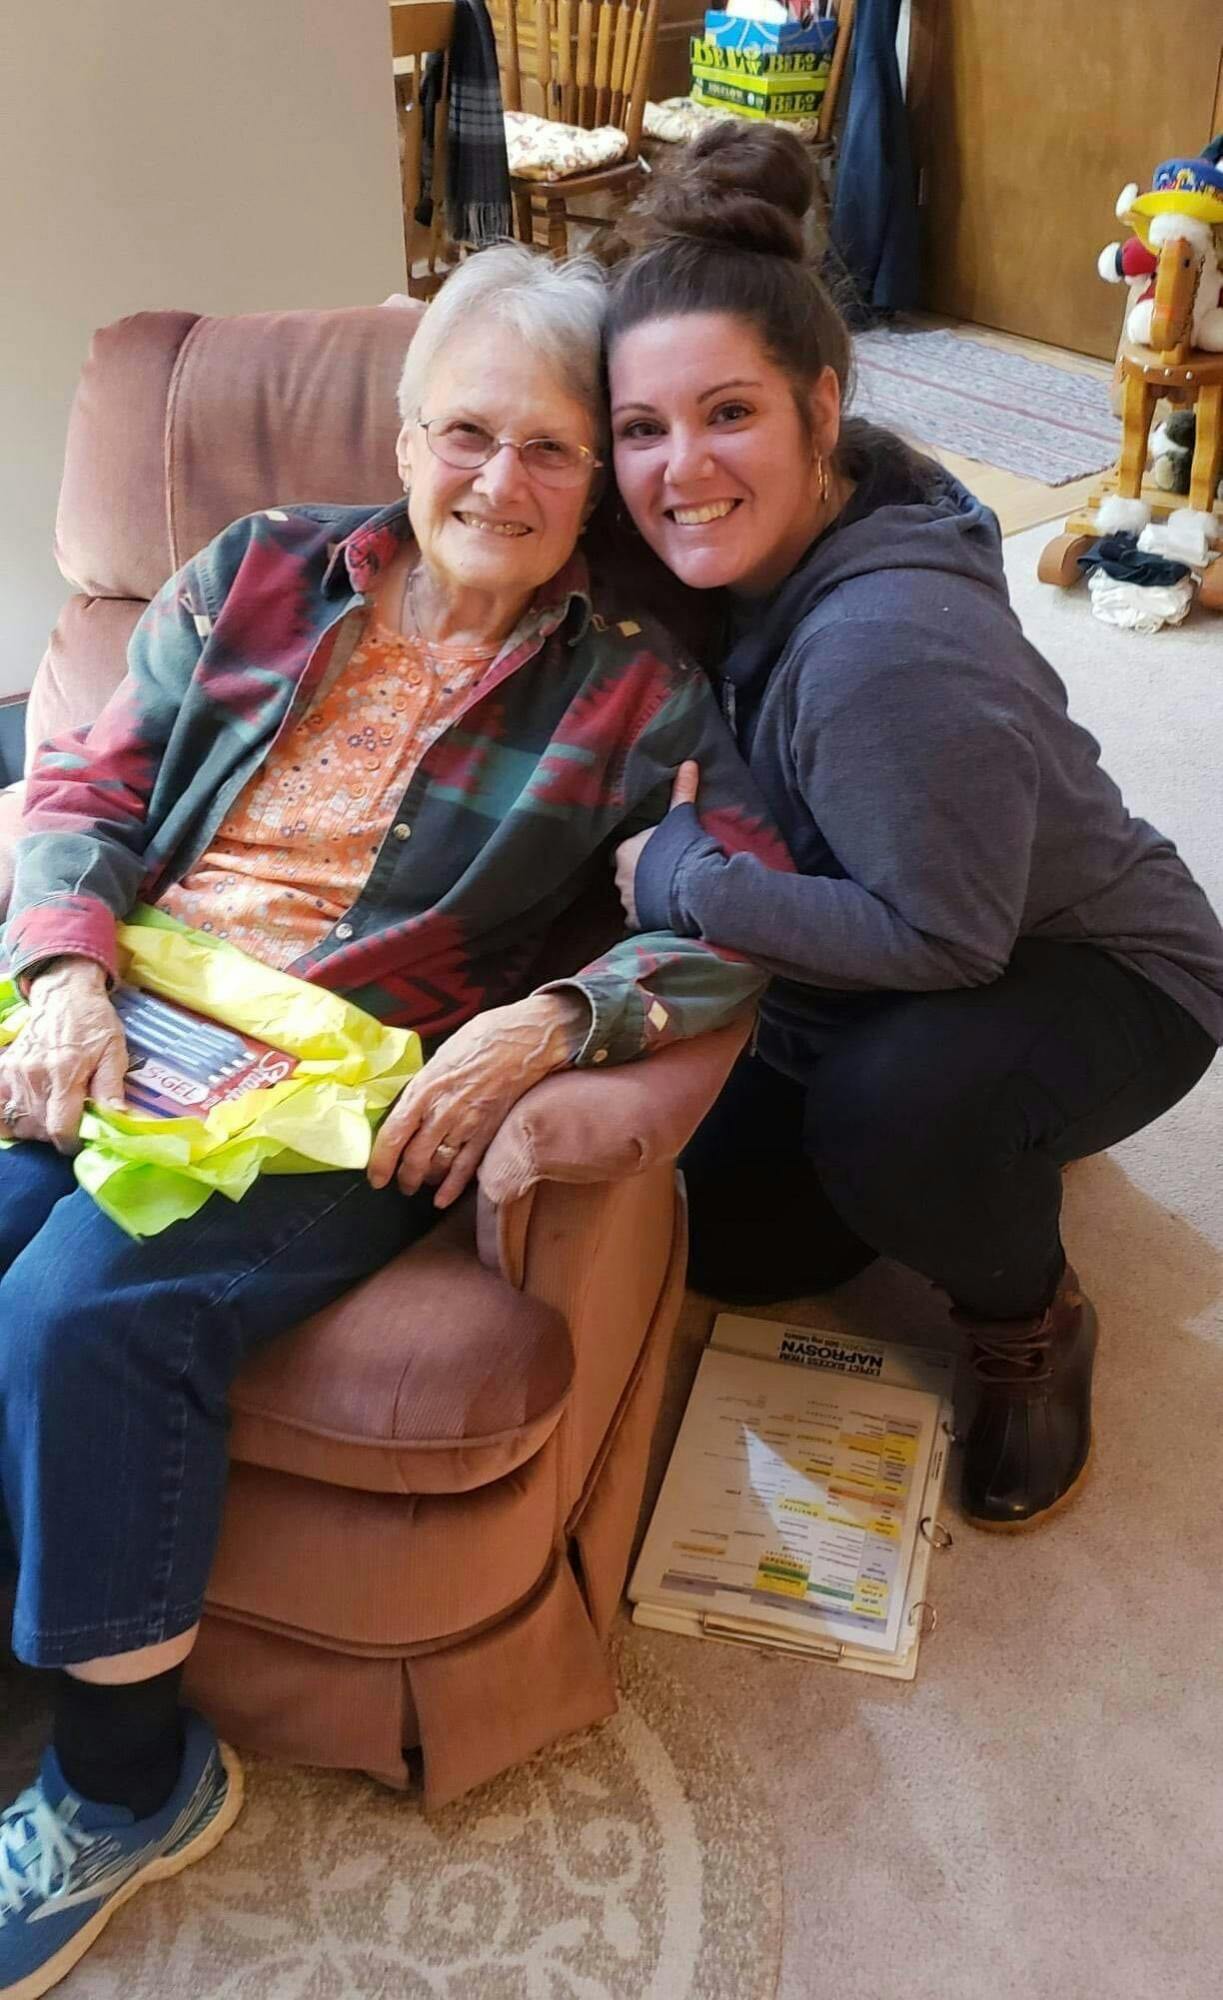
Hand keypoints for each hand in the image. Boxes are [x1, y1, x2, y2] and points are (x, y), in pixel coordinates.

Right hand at [0, 958, 128, 1151]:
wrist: (65, 994)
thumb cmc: (94, 1023)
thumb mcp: (114, 1052)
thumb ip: (111, 1087)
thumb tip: (116, 1118)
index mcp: (65, 1072)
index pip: (60, 1127)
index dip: (71, 1142)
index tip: (81, 1140)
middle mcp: (35, 1075)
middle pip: (38, 1128)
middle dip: (55, 1135)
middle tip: (71, 1124)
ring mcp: (16, 1072)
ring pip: (19, 1120)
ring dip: (36, 1127)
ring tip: (54, 1115)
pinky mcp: (5, 1068)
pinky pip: (2, 1105)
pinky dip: (14, 1115)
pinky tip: (32, 1110)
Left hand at [368, 992, 587, 1207]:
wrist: (524, 1040)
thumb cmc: (481, 1039)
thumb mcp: (438, 1058)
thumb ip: (423, 1087)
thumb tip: (408, 1107)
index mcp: (423, 1090)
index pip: (392, 1136)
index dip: (380, 1162)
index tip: (375, 1176)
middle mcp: (441, 1113)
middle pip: (413, 1158)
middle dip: (403, 1177)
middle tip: (398, 1184)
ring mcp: (466, 1126)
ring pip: (437, 1166)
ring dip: (424, 1180)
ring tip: (419, 1184)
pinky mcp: (488, 1134)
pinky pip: (465, 1168)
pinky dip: (451, 1188)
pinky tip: (441, 1200)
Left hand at [613, 760, 699, 927]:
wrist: (693, 888)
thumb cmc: (683, 849)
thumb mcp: (682, 816)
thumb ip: (682, 791)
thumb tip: (689, 763)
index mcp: (623, 850)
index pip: (625, 850)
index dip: (641, 852)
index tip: (657, 854)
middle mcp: (618, 876)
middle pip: (627, 874)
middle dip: (641, 874)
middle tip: (664, 873)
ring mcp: (626, 900)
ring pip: (632, 897)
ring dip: (645, 895)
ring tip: (667, 893)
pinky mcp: (637, 921)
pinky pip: (639, 918)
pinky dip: (649, 915)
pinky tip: (664, 911)